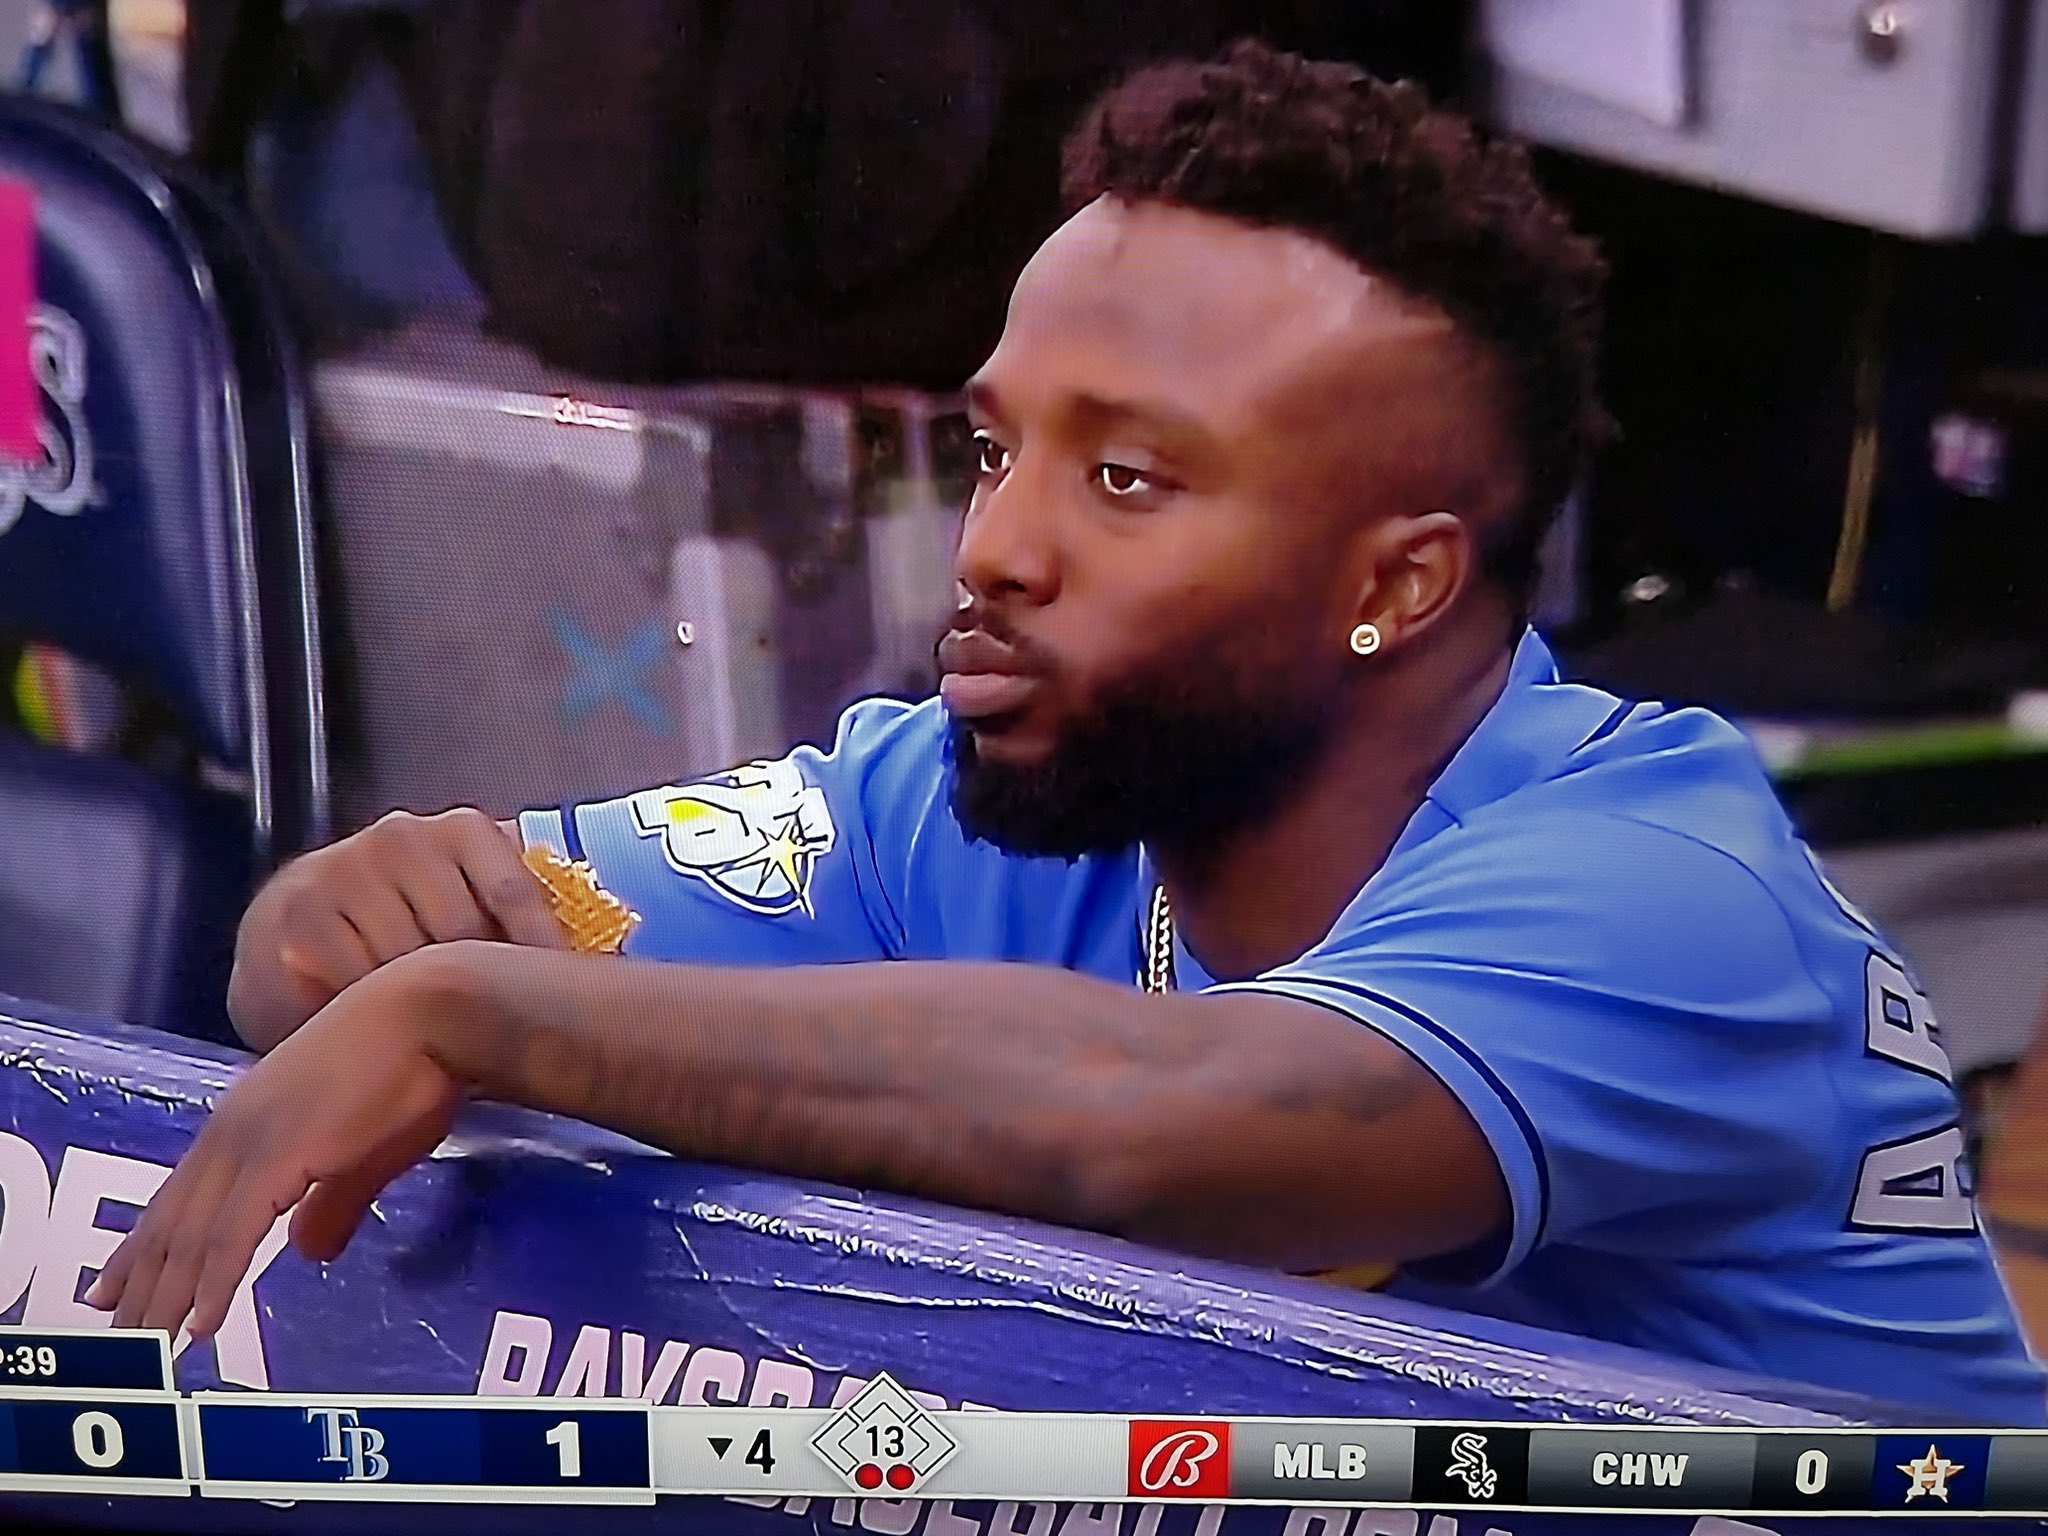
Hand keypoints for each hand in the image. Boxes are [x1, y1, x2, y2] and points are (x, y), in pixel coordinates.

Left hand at [89, 951, 467, 1339]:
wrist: (431, 1017)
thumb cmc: (410, 1070)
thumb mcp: (363, 1151)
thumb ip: (331, 1202)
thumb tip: (308, 1252)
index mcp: (246, 1120)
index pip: (180, 1195)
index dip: (145, 1245)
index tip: (113, 1288)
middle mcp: (232, 1130)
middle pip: (172, 1220)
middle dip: (140, 1281)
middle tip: (112, 1331)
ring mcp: (250, 1143)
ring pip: (191, 1234)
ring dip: (165, 1296)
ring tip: (142, 1345)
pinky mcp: (277, 1158)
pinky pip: (232, 1235)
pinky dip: (213, 1284)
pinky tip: (200, 1325)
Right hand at [230, 808, 567, 1050]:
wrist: (285, 939)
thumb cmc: (399, 926)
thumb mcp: (460, 901)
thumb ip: (513, 913)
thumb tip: (600, 955)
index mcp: (461, 829)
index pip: (515, 891)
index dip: (541, 949)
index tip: (561, 997)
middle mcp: (403, 836)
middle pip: (464, 933)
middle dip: (477, 986)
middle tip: (491, 1029)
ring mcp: (348, 870)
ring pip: (409, 960)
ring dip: (424, 1005)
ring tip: (434, 1033)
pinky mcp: (300, 914)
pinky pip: (355, 979)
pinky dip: (370, 1008)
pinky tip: (376, 1023)